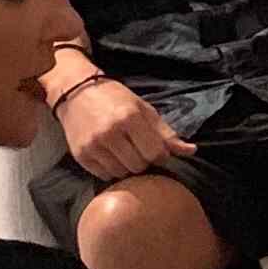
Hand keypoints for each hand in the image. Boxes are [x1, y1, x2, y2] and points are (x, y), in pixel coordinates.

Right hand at [58, 72, 195, 181]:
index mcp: (129, 118)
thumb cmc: (115, 99)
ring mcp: (93, 145)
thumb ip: (166, 133)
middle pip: (139, 165)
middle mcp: (110, 132)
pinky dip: (111, 169)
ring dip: (127, 166)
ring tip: (124, 151)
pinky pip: (104, 175)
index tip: (156, 149)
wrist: (76, 93)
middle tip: (138, 149)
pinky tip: (110, 154)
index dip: (160, 155)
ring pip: (122, 173)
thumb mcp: (144, 109)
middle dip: (144, 161)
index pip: (155, 153)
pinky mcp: (81, 156)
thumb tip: (192, 151)